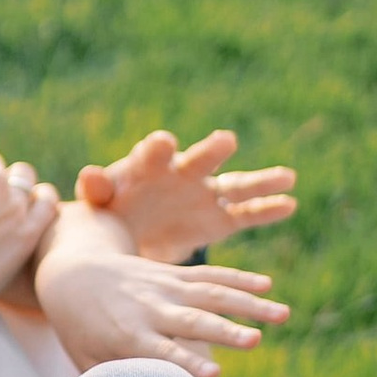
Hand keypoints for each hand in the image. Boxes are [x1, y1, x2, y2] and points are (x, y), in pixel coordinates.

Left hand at [33, 238, 287, 376]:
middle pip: (192, 320)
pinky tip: (268, 286)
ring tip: (282, 315)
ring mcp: (163, 287)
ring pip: (210, 292)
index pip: (160, 352)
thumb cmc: (80, 329)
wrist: (72, 273)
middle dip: (224, 331)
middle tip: (256, 342)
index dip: (187, 363)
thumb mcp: (88, 360)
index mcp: (126, 335)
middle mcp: (148, 308)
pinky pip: (210, 274)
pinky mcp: (172, 274)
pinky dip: (238, 278)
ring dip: (247, 302)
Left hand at [76, 129, 296, 265]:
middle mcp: (183, 174)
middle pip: (200, 160)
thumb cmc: (112, 212)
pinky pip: (246, 215)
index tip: (163, 142)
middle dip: (212, 152)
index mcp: (148, 167)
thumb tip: (87, 175)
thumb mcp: (100, 206)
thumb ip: (97, 192)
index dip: (157, 148)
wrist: (131, 235)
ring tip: (287, 176)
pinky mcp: (219, 219)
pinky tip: (290, 203)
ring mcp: (205, 195)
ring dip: (259, 180)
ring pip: (235, 186)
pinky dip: (267, 210)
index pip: (153, 153)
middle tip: (226, 142)